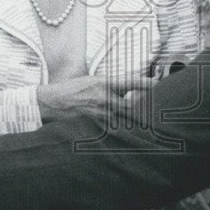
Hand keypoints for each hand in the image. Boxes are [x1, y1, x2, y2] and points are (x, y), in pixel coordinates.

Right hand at [36, 76, 154, 124]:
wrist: (50, 103)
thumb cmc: (69, 90)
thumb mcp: (90, 80)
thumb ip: (109, 85)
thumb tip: (127, 87)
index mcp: (104, 83)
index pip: (132, 82)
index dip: (148, 82)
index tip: (159, 82)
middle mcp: (105, 97)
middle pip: (133, 104)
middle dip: (140, 106)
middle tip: (146, 107)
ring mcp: (101, 113)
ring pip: (125, 118)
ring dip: (130, 118)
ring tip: (132, 119)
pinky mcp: (96, 124)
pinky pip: (114, 127)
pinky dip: (119, 127)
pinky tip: (120, 129)